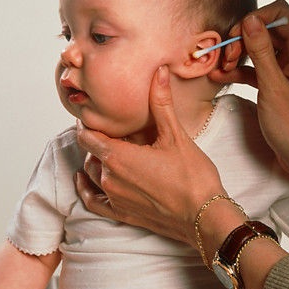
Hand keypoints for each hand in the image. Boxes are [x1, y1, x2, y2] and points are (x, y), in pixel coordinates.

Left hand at [76, 65, 226, 247]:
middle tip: (115, 131)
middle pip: (91, 153)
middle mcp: (110, 178)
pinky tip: (84, 181)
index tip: (95, 114)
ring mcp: (114, 198)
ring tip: (110, 150)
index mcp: (118, 156)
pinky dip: (86, 189)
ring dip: (97, 160)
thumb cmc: (192, 176)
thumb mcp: (176, 135)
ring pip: (93, 174)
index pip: (87, 135)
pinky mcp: (123, 214)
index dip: (88, 123)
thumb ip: (161, 103)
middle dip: (99, 140)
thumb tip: (159, 72)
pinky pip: (93, 202)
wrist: (203, 216)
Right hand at [210, 0, 288, 170]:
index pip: (281, 13)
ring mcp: (287, 70)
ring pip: (259, 49)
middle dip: (243, 38)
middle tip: (227, 57)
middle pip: (266, 30)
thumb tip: (251, 19)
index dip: (257, 18)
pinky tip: (221, 77)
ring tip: (222, 69)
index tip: (239, 35)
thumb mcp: (273, 85)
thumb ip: (261, 51)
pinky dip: (240, 70)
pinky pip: (257, 68)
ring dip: (239, 55)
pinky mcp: (278, 84)